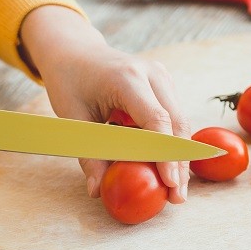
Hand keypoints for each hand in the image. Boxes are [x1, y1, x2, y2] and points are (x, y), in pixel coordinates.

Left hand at [18, 6, 191, 202]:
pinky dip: (172, 144)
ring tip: (176, 190)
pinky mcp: (164, 85)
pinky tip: (169, 169)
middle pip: (176, 123)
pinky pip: (173, 117)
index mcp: (127, 77)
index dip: (165, 155)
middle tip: (177, 197)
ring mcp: (161, 77)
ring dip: (179, 157)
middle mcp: (151, 74)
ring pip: (180, 122)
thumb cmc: (70, 82)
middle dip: (179, 162)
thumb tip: (97, 191)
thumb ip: (89, 154)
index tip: (170, 183)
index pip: (156, 120)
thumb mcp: (72, 118)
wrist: (75, 52)